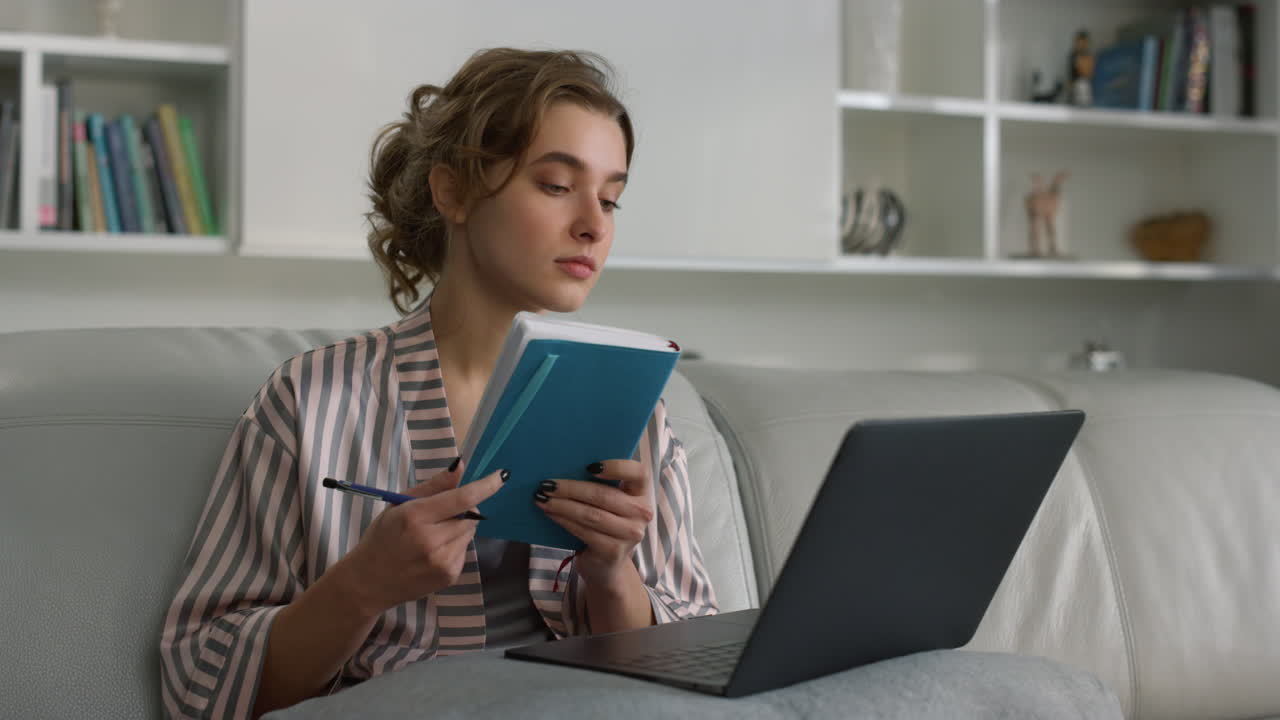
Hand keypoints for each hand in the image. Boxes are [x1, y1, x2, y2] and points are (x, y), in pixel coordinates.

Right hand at [337, 459, 505, 618]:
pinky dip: (454, 546)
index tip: (502, 476)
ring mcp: (442, 562)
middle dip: (463, 510)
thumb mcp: (399, 505)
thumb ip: (433, 486)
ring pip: (469, 532)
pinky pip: (464, 550)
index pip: (461, 499)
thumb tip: (461, 466)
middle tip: (440, 515)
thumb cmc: (382, 538)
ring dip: (458, 528)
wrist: (368, 583)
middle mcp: (431, 541)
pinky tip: (432, 553)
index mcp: (415, 517)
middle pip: (470, 516)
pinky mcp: (449, 576)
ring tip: (432, 536)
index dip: (485, 486)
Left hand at [536, 460, 654, 586]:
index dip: (616, 466)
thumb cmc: (605, 525)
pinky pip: (584, 531)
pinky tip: (550, 513)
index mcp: (642, 494)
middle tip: (547, 484)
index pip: (639, 473)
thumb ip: (601, 485)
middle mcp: (642, 514)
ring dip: (562, 505)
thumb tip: (565, 465)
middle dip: (571, 488)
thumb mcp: (610, 504)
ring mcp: (630, 535)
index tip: (589, 466)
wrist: (607, 566)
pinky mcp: (613, 551)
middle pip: (604, 495)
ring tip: (542, 498)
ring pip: (591, 514)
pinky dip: (564, 520)